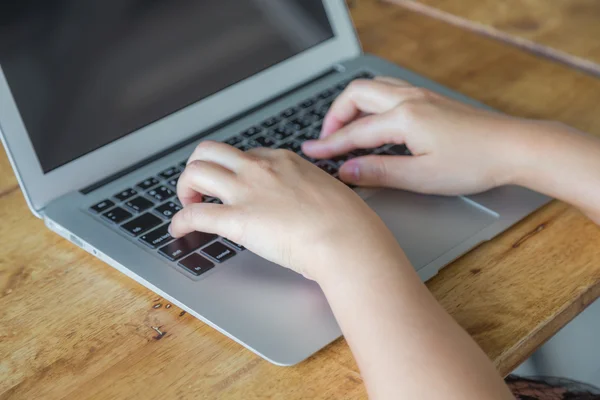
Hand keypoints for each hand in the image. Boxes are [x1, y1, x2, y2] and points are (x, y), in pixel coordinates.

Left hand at [169, 142, 405, 282]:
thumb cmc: (347, 221)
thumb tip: (306, 204)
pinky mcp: (237, 220)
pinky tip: (179, 232)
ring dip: (184, 190)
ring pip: (195, 173)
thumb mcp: (327, 190)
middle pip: (209, 152)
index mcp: (282, 160)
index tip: (231, 185)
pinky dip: (179, 223)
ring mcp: (246, 191)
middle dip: (198, 169)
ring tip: (188, 207)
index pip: (244, 155)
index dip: (232, 171)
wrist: (347, 238)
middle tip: (200, 190)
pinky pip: (193, 215)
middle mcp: (260, 169)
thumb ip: (308, 190)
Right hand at [302, 77, 538, 194]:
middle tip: (327, 139)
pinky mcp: (430, 100)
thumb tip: (347, 170)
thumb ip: (379, 172)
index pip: (354, 132)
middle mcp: (409, 100)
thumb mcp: (422, 177)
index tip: (311, 154)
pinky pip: (388, 92)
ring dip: (352, 106)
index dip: (329, 145)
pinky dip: (371, 104)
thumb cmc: (474, 163)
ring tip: (345, 130)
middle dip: (335, 115)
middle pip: (356, 94)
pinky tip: (374, 122)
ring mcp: (420, 96)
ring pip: (372, 88)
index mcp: (404, 118)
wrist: (514, 148)